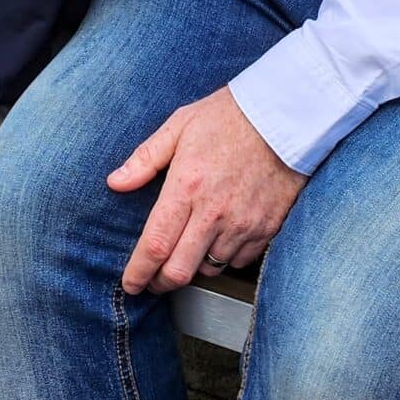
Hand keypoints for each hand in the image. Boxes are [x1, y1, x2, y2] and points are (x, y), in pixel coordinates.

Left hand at [110, 85, 307, 293]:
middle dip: (159, 283)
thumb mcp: (179, 126)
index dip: (138, 272)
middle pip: (180, 271)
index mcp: (187, 186)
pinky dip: (225, 258)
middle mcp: (214, 212)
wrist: (284, 117)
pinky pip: (239, 261)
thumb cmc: (229, 117)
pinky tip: (218, 240)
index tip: (130, 283)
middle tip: (152, 281)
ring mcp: (243, 223)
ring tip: (187, 251)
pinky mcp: (267, 228)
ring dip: (193, 267)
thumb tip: (115, 183)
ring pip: (209, 269)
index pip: (155, 245)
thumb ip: (145, 158)